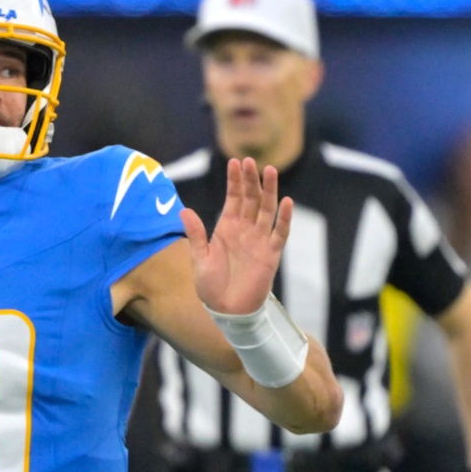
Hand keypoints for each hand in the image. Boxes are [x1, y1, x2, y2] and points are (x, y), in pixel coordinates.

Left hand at [181, 157, 292, 314]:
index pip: (233, 199)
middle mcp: (244, 230)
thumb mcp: (199, 258)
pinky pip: (279, 233)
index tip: (234, 162)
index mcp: (226, 228)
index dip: (234, 181)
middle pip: (251, 199)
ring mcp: (259, 241)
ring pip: (266, 210)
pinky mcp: (271, 254)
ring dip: (269, 191)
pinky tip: (287, 202)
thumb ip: (196, 234)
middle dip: (251, 180)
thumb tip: (183, 210)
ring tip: (269, 171)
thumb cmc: (210, 287)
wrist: (227, 311)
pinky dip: (284, 218)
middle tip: (250, 160)